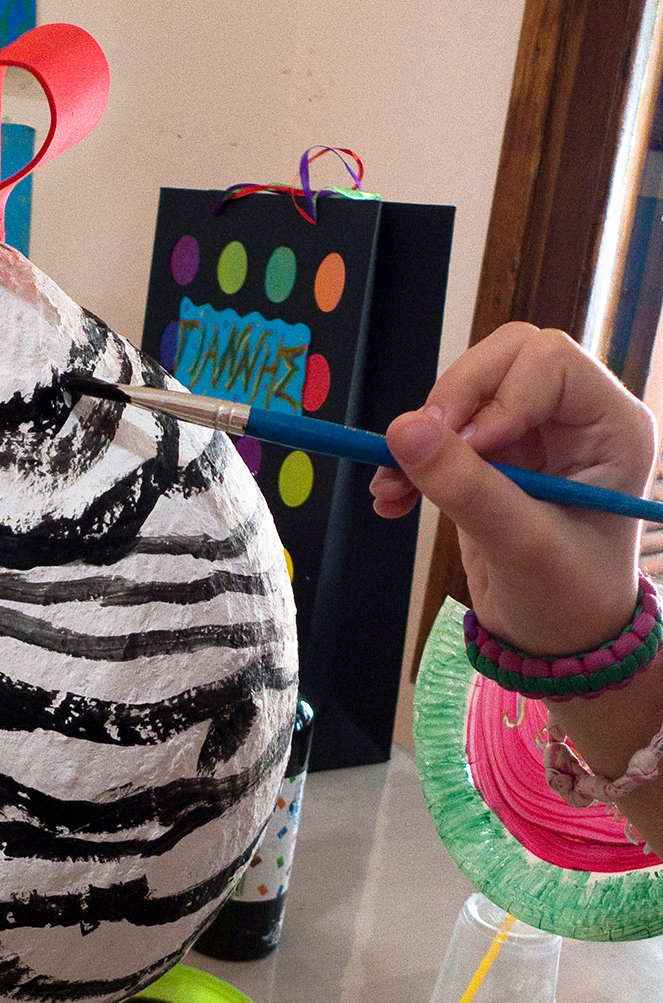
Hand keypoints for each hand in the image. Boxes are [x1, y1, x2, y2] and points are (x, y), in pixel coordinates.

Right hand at [370, 324, 655, 655]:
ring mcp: (529, 433)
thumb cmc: (568, 599)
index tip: (470, 448)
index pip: (548, 361)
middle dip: (452, 401)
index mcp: (609, 425)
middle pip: (502, 360)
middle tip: (416, 448)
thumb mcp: (522, 546)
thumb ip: (468, 487)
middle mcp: (573, 417)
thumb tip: (402, 430)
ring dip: (421, 435)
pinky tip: (392, 500)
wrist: (556, 642)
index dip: (499, 393)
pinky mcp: (491, 456)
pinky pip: (440, 433)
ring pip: (463, 393)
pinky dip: (411, 460)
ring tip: (392, 488)